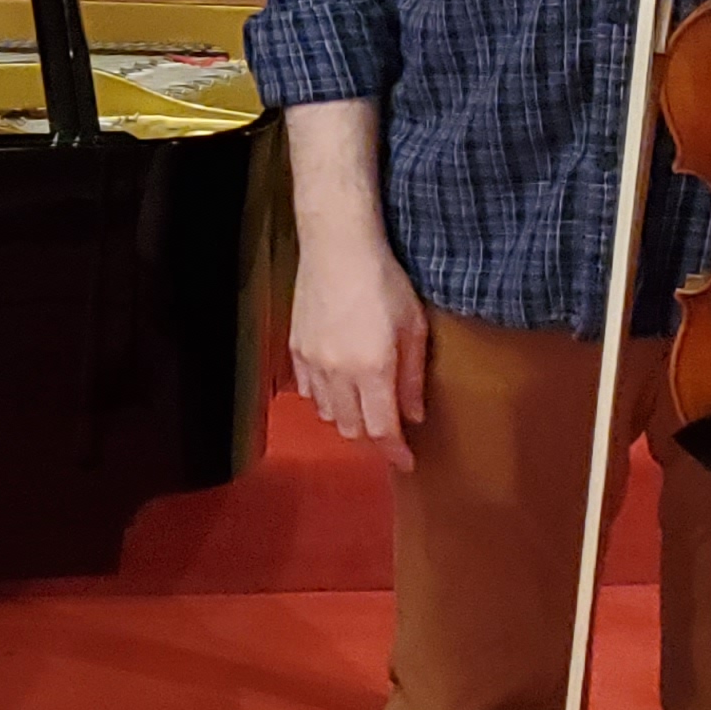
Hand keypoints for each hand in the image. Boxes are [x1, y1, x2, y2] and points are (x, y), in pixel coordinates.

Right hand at [288, 229, 428, 473]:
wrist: (337, 247)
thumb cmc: (383, 281)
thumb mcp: (413, 328)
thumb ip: (412, 377)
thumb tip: (414, 414)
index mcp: (371, 369)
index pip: (381, 428)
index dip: (394, 451)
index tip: (406, 462)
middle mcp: (337, 373)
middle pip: (351, 427)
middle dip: (372, 435)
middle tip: (389, 427)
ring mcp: (312, 362)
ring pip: (327, 413)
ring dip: (348, 418)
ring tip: (364, 405)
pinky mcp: (297, 348)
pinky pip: (308, 391)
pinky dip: (324, 398)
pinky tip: (338, 385)